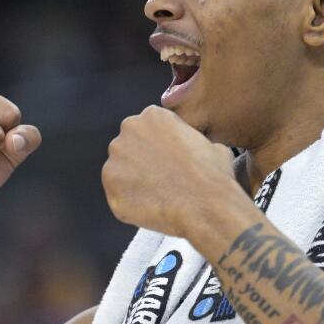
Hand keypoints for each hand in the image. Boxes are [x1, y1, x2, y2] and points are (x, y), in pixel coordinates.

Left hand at [101, 105, 238, 236]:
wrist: (205, 205)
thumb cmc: (212, 174)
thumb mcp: (210, 144)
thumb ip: (192, 141)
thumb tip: (195, 149)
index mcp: (152, 116)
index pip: (147, 130)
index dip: (157, 148)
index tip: (168, 162)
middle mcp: (128, 132)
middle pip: (128, 147)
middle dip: (140, 162)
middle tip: (160, 179)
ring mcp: (115, 161)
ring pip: (120, 172)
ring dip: (133, 182)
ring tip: (158, 196)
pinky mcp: (111, 188)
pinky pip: (118, 196)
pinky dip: (131, 203)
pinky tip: (151, 208)